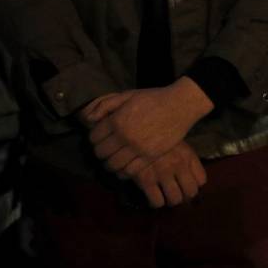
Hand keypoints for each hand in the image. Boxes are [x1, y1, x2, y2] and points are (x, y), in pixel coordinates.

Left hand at [82, 78, 213, 176]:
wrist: (180, 105)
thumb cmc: (153, 98)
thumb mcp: (127, 95)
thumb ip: (105, 105)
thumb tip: (87, 119)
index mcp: (117, 120)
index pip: (94, 137)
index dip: (94, 138)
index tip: (100, 137)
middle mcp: (125, 136)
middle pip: (101, 153)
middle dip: (100, 151)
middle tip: (106, 148)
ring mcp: (138, 148)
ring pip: (113, 165)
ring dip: (109, 163)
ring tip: (113, 159)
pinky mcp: (150, 156)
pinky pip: (129, 171)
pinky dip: (123, 172)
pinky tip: (124, 167)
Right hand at [132, 142, 207, 208]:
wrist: (135, 132)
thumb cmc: (157, 136)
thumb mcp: (176, 141)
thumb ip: (185, 157)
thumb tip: (192, 177)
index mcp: (188, 155)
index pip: (201, 180)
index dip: (195, 185)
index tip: (188, 184)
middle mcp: (178, 165)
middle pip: (191, 192)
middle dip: (185, 196)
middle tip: (178, 193)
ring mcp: (163, 173)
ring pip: (175, 200)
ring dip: (171, 200)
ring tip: (166, 196)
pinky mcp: (146, 180)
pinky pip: (157, 201)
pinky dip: (156, 202)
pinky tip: (153, 196)